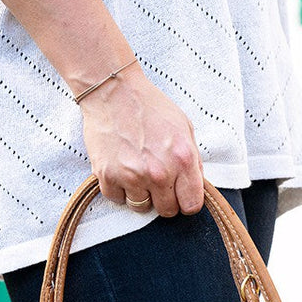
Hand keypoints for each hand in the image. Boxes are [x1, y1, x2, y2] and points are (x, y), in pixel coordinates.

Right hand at [79, 63, 203, 216]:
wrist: (114, 91)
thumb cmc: (151, 107)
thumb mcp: (185, 129)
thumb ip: (192, 160)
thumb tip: (195, 186)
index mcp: (183, 160)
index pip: (192, 205)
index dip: (187, 202)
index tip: (181, 196)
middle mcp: (159, 173)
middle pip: (167, 211)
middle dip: (165, 199)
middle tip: (157, 182)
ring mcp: (132, 176)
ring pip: (141, 208)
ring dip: (141, 195)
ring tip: (138, 172)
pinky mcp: (107, 175)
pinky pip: (117, 199)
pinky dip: (119, 189)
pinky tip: (121, 171)